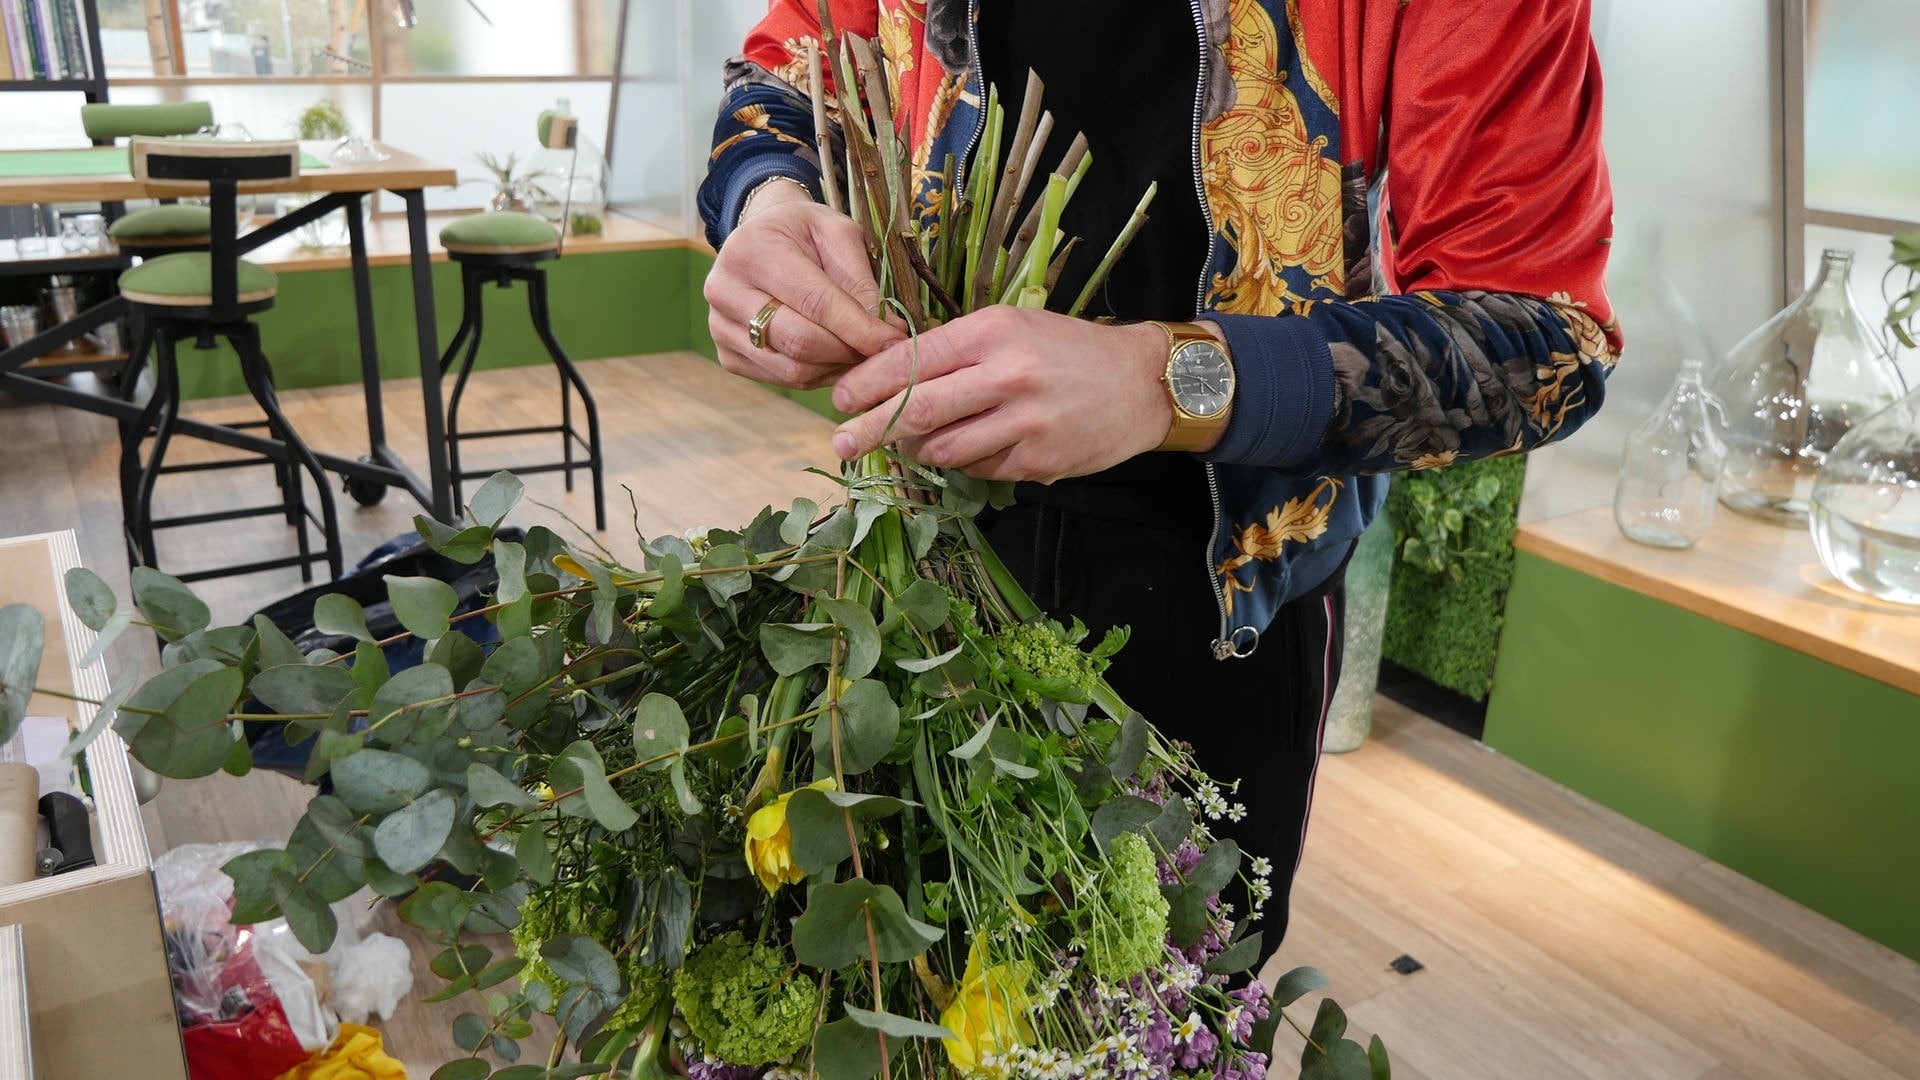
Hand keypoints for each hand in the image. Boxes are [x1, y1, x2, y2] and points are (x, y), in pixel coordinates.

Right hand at [703, 187, 904, 388]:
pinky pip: (781, 379)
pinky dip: (817, 375)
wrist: (762, 239)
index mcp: (752, 250)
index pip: (815, 302)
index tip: (896, 341)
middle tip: (882, 350)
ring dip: (836, 368)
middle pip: (800, 342)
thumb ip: (861, 279)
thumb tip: (889, 331)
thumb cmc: (805, 233)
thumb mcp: (838, 234)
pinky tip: (833, 357)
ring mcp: (720, 327)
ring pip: (792, 369)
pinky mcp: (727, 355)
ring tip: (860, 352)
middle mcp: (724, 290)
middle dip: (850, 352)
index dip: (860, 328)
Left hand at [828, 307, 1177, 482]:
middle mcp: (1006, 374)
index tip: (839, 397)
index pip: (912, 359)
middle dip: (869, 428)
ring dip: (915, 451)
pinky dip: (961, 463)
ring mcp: (1023, 422)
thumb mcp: (1013, 326)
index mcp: (992, 331)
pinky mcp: (1037, 460)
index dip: (866, 383)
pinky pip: (977, 469)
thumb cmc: (1069, 349)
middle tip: (842, 441)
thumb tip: (892, 378)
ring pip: (942, 448)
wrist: (1142, 383)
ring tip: (906, 446)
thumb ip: (957, 349)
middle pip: (916, 409)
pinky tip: (964, 451)